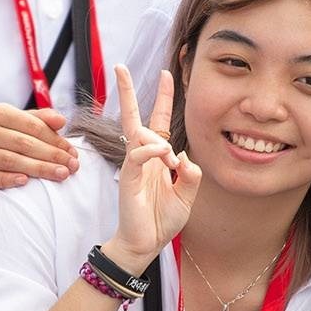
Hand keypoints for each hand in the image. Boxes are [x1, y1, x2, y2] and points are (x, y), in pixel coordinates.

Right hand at [0, 104, 80, 190]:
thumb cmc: (10, 137)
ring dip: (39, 168)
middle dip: (51, 155)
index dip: (55, 140)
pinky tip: (26, 181)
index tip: (73, 152)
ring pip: (10, 160)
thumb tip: (61, 120)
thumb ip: (43, 120)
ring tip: (60, 174)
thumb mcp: (25, 123)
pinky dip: (9, 180)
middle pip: (24, 143)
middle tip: (72, 166)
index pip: (32, 126)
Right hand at [104, 65, 198, 272]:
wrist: (146, 244)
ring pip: (137, 134)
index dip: (163, 99)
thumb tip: (185, 156)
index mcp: (157, 159)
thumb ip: (191, 175)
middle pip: (132, 117)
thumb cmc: (163, 220)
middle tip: (120, 67)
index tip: (166, 74)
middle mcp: (143, 158)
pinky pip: (135, 155)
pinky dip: (149, 151)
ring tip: (171, 163)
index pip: (159, 122)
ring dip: (158, 142)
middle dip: (127, 92)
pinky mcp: (127, 179)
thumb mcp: (188, 195)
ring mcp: (133, 167)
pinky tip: (162, 155)